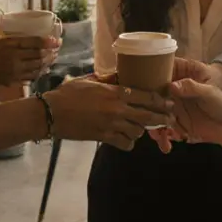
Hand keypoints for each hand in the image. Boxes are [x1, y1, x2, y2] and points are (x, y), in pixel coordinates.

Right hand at [0, 36, 58, 86]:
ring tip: (53, 58)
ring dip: (47, 63)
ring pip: (37, 67)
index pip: (33, 43)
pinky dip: (40, 73)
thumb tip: (36, 40)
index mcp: (10, 46)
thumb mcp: (1, 41)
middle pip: (38, 56)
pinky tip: (45, 69)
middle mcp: (14, 59)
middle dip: (50, 53)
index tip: (56, 41)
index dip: (46, 42)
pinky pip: (31, 77)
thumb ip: (17, 40)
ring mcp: (15, 71)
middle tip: (57, 50)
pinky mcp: (14, 81)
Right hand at [43, 78, 171, 150]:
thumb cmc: (67, 94)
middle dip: (161, 118)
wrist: (51, 113)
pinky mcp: (104, 138)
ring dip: (139, 130)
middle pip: (148, 115)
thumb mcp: (88, 81)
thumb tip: (118, 77)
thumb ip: (106, 80)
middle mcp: (117, 109)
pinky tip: (125, 140)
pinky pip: (125, 144)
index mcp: (115, 92)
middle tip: (169, 120)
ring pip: (137, 131)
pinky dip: (128, 143)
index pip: (145, 96)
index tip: (169, 103)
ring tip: (138, 128)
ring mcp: (111, 125)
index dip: (160, 101)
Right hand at [149, 59, 221, 152]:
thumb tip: (171, 85)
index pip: (160, 79)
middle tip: (148, 123)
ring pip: (156, 117)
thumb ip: (192, 87)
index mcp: (181, 82)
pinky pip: (164, 131)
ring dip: (154, 128)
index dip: (148, 85)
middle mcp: (175, 95)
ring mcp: (175, 111)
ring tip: (159, 139)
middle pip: (153, 101)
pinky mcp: (177, 126)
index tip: (142, 95)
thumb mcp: (209, 93)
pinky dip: (163, 138)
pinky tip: (166, 145)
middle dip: (148, 112)